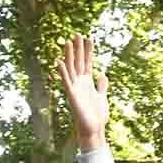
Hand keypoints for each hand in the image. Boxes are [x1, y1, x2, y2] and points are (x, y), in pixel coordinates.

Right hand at [58, 34, 108, 150]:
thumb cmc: (97, 116)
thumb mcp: (102, 97)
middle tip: (77, 33)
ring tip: (68, 42)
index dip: (88, 50)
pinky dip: (63, 72)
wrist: (94, 130)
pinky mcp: (72, 95)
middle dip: (78, 48)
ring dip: (69, 56)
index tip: (89, 37)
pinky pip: (66, 81)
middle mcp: (80, 83)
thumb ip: (102, 86)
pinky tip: (59, 61)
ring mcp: (75, 88)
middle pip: (78, 62)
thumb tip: (102, 75)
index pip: (87, 62)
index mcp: (87, 82)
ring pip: (71, 68)